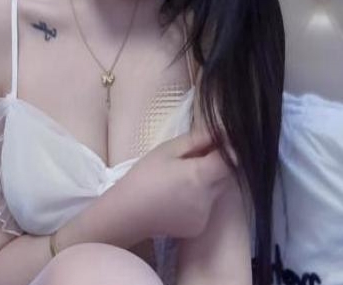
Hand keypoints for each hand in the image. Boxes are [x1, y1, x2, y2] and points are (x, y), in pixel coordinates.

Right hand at [124, 123, 237, 240]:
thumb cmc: (145, 175)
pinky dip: (200, 197)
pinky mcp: (199, 226)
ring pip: (217, 190)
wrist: (128, 212)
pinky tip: (180, 195)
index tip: (219, 141)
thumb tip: (219, 131)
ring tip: (183, 178)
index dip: (228, 148)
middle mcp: (208, 198)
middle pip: (226, 175)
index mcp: (200, 176)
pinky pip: (208, 206)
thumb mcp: (168, 149)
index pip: (230, 159)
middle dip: (217, 164)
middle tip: (195, 157)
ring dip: (208, 181)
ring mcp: (205, 215)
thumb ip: (196, 140)